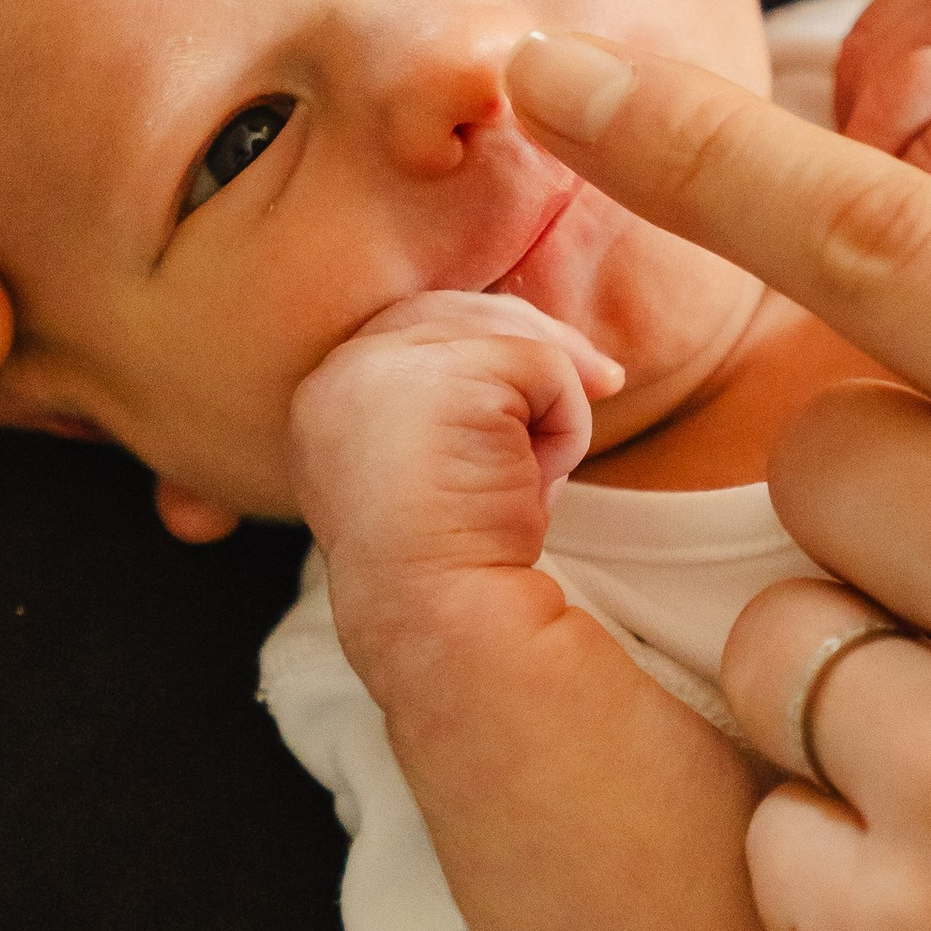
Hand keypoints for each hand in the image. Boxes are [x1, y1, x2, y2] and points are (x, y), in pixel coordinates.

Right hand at [288, 288, 622, 675]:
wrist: (442, 618)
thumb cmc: (448, 565)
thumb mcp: (435, 469)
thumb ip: (451, 403)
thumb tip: (550, 353)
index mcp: (324, 400)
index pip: (411, 330)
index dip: (484, 340)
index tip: (543, 376)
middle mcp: (340, 371)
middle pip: (458, 311)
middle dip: (537, 341)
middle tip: (605, 380)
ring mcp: (388, 366)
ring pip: (507, 335)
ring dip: (547, 401)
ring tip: (535, 477)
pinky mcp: (452, 374)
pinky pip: (546, 368)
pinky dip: (566, 427)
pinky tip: (537, 485)